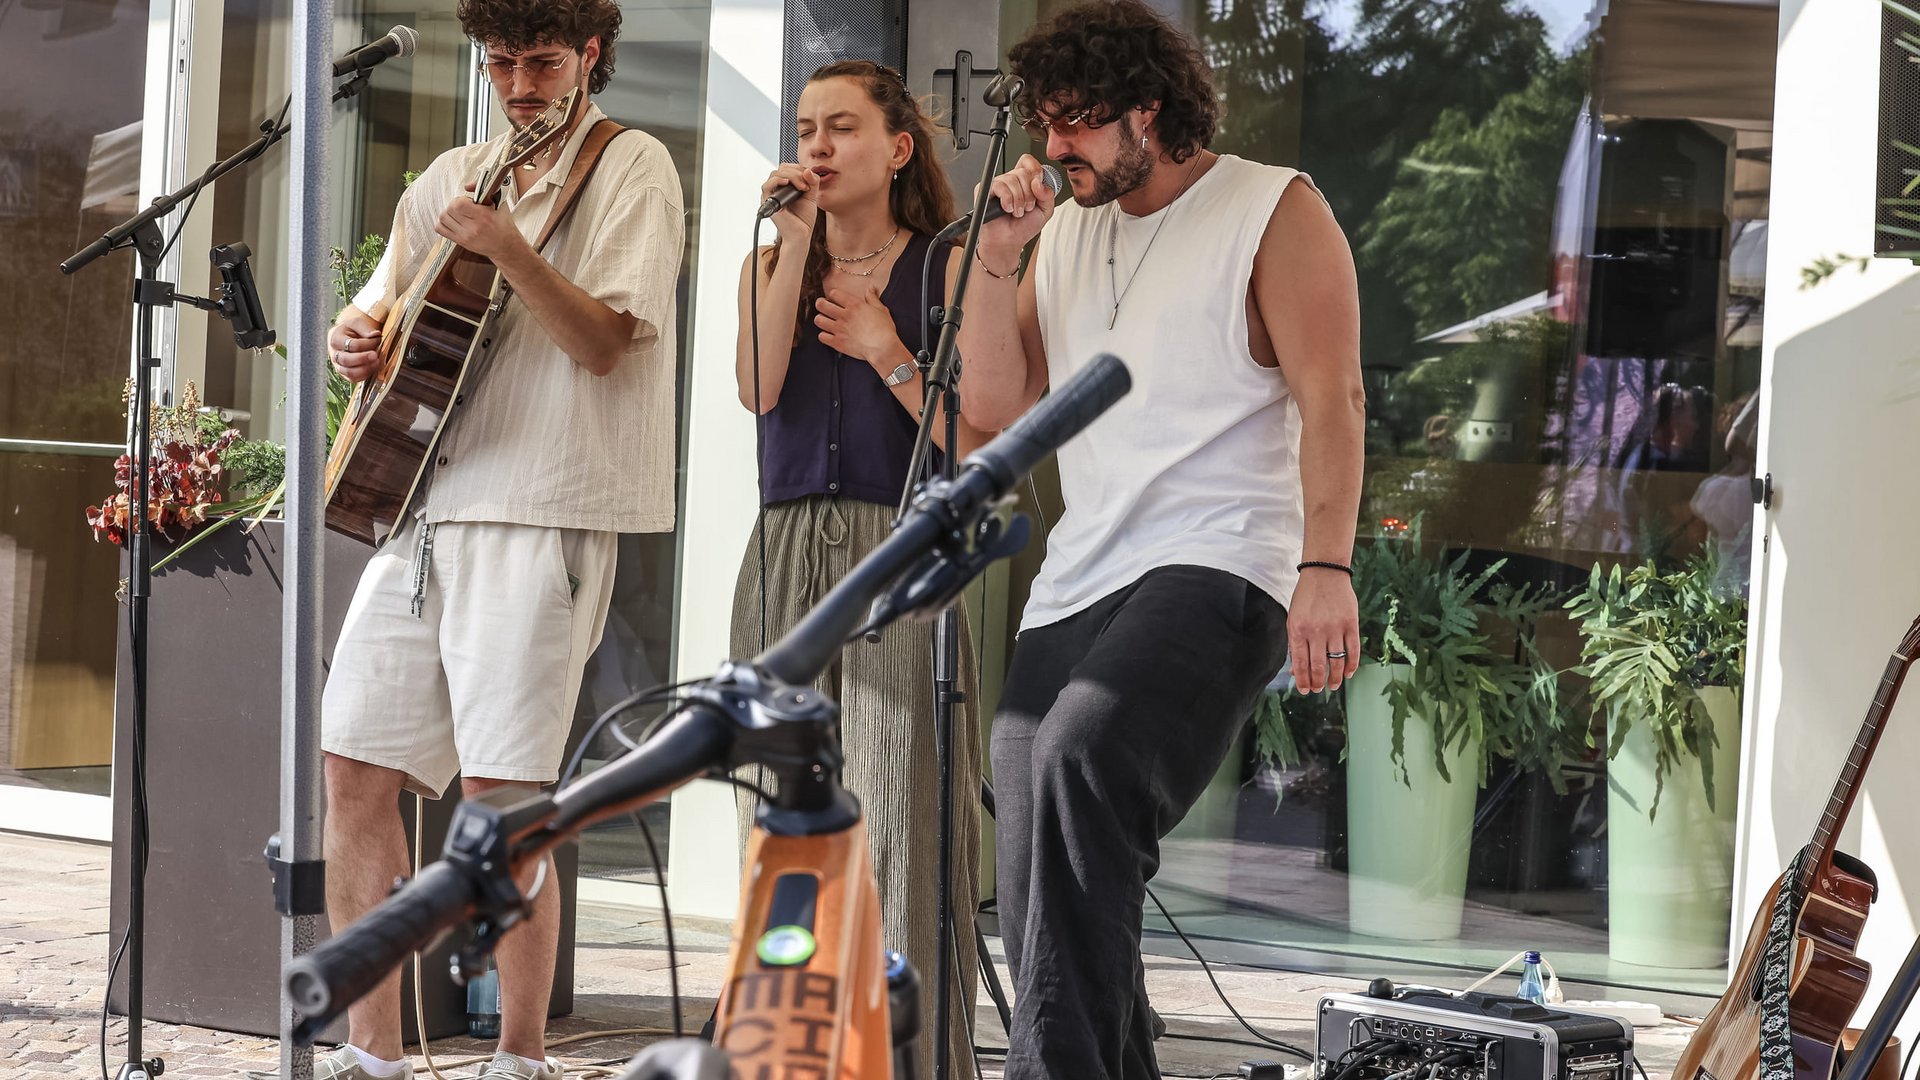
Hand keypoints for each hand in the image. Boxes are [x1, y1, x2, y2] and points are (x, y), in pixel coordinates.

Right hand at [328, 310, 383, 382]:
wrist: (347, 336)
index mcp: (335, 339)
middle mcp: (334, 354)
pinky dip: (364, 375)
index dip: (367, 343)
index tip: (377, 339)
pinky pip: (353, 379)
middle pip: (346, 360)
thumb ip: (365, 328)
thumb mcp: (356, 323)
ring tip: (376, 362)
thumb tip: (375, 334)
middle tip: (375, 355)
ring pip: (349, 372)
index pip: (351, 344)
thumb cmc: (351, 330)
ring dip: (365, 369)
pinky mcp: (344, 373)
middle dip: (363, 358)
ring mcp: (338, 365)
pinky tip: (373, 367)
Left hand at [435, 184, 528, 262]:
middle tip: (463, 207)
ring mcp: (466, 237)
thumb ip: (482, 189)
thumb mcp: (499, 202)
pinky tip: (453, 222)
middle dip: (454, 205)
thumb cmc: (504, 224)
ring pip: (443, 218)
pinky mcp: (461, 242)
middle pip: (449, 210)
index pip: (459, 204)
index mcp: (484, 217)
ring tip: (458, 214)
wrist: (507, 246)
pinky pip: (440, 229)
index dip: (460, 199)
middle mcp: (474, 228)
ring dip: (448, 213)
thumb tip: (467, 186)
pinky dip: (443, 223)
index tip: (467, 201)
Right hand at [761, 164, 818, 244]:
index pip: (788, 168)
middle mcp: (776, 190)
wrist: (802, 234)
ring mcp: (770, 196)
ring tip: (802, 187)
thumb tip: (808, 170)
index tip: (810, 178)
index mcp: (785, 187)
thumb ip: (812, 182)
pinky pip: (767, 186)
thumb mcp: (812, 195)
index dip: (799, 169)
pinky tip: (788, 183)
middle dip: (796, 172)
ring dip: (791, 176)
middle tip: (807, 184)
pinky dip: (777, 181)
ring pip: (775, 174)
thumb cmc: (804, 218)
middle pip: (781, 169)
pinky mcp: (767, 203)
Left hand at [816, 285, 906, 369]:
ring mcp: (839, 329)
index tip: (835, 298)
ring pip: (818, 320)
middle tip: (824, 307)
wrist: (883, 348)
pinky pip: (821, 336)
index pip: (833, 293)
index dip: (832, 295)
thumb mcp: (881, 309)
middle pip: (821, 304)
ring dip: (821, 319)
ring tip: (825, 321)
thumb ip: (873, 298)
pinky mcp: (837, 343)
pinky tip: (829, 335)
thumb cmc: (884, 329)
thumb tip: (871, 288)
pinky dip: (824, 335)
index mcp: (854, 305)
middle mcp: (844, 315)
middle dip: (820, 304)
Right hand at [975, 153, 1054, 273]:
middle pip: (1023, 171)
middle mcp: (1011, 180)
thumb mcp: (1045, 210)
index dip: (1035, 171)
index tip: (1037, 187)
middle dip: (1029, 194)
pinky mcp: (985, 190)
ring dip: (1019, 200)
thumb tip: (1038, 182)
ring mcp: (998, 183)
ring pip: (1012, 179)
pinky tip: (1007, 209)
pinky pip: (999, 186)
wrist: (1009, 241)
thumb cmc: (1023, 227)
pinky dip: (1007, 200)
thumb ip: (1048, 194)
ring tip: (1016, 211)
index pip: (1028, 161)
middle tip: (1026, 207)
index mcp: (1025, 180)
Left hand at [1289, 567, 1359, 693]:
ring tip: (1334, 685)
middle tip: (1318, 689)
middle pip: (1318, 667)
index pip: (1300, 664)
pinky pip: (1353, 651)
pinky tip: (1349, 673)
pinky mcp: (1351, 624)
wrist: (1325, 573)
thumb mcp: (1293, 619)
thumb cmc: (1306, 598)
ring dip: (1336, 678)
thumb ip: (1294, 644)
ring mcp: (1335, 628)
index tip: (1305, 691)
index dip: (1303, 681)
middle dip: (1318, 683)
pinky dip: (1352, 665)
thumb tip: (1295, 670)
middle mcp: (1315, 631)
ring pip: (1336, 662)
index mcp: (1297, 630)